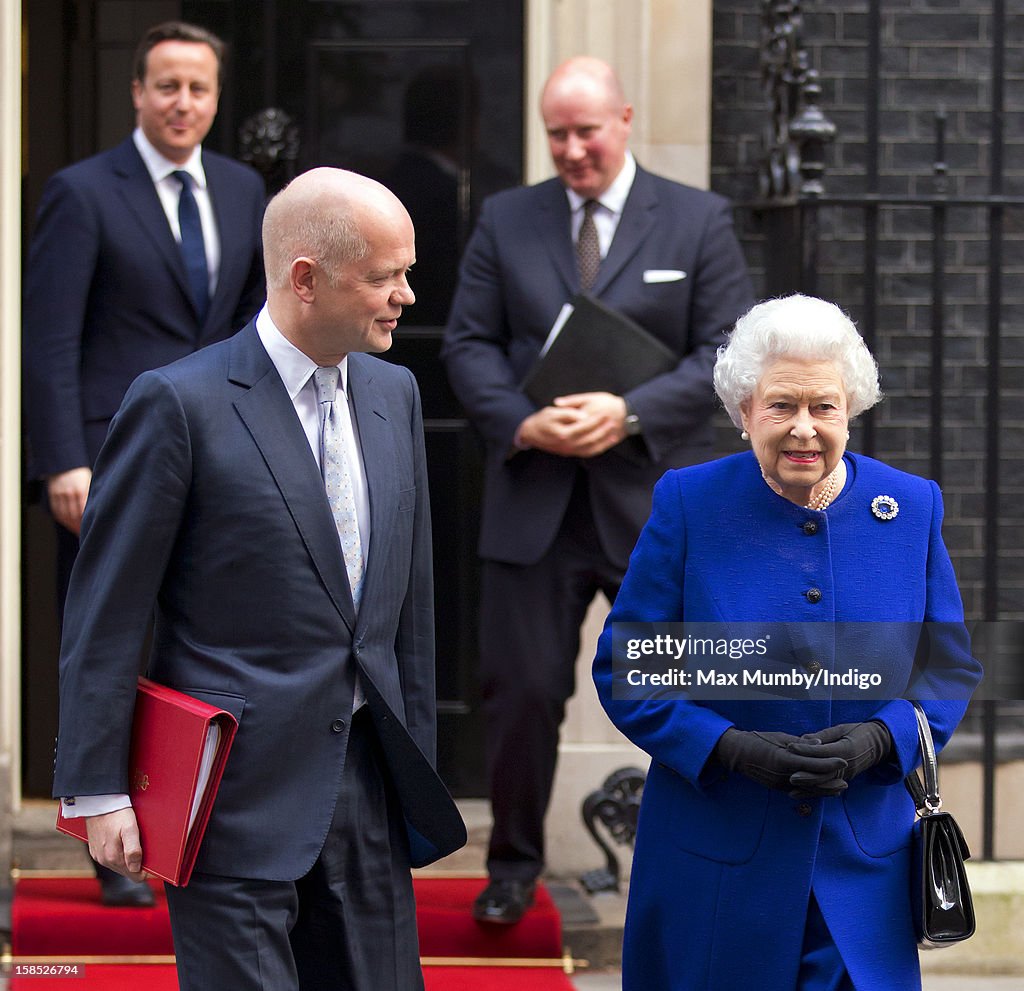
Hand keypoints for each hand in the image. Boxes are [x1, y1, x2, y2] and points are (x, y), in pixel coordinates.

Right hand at [47, 467, 91, 534]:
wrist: (65, 465)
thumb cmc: (81, 474)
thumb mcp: (91, 482)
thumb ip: (93, 495)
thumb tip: (99, 510)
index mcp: (82, 490)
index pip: (84, 511)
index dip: (87, 523)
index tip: (92, 530)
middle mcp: (70, 494)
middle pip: (74, 515)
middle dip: (80, 527)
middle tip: (85, 535)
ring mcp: (60, 495)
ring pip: (65, 515)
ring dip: (71, 526)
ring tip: (77, 532)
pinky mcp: (53, 496)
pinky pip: (56, 511)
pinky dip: (63, 520)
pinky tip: (68, 525)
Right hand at [85, 808, 144, 880]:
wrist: (98, 802)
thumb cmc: (117, 813)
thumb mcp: (130, 828)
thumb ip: (133, 850)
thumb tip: (137, 869)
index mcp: (114, 858)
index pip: (135, 876)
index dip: (146, 871)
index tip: (154, 862)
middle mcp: (104, 860)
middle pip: (128, 871)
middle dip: (138, 864)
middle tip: (147, 849)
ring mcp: (98, 856)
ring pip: (119, 865)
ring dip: (128, 858)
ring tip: (136, 843)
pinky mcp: (95, 850)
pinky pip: (110, 858)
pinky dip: (119, 853)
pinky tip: (124, 842)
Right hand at [517, 392, 626, 457]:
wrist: (530, 434)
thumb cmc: (541, 420)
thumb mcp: (553, 412)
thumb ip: (570, 413)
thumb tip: (585, 416)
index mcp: (564, 434)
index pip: (585, 426)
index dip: (596, 419)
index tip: (605, 413)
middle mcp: (567, 445)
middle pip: (590, 438)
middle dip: (603, 430)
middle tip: (613, 421)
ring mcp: (569, 451)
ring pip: (590, 449)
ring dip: (603, 441)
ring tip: (613, 433)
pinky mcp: (569, 453)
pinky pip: (587, 453)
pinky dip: (597, 449)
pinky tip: (605, 443)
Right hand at [713, 728, 847, 792]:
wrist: (737, 753)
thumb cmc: (758, 740)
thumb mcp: (779, 737)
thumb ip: (801, 742)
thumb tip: (820, 742)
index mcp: (783, 759)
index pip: (812, 763)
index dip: (829, 763)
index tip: (844, 760)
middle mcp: (783, 775)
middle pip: (813, 781)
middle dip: (831, 781)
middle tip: (847, 781)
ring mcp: (779, 784)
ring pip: (807, 789)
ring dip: (824, 789)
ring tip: (839, 788)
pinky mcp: (777, 787)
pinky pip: (799, 790)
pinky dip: (812, 790)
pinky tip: (822, 789)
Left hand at [788, 721, 892, 781]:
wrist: (880, 744)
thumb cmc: (859, 731)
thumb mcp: (842, 728)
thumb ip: (823, 735)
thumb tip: (804, 739)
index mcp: (847, 749)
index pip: (823, 751)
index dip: (806, 750)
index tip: (790, 747)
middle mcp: (847, 765)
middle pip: (825, 773)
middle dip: (807, 776)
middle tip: (790, 777)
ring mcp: (846, 774)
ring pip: (826, 783)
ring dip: (810, 787)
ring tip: (792, 789)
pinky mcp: (844, 779)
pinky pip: (829, 787)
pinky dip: (815, 791)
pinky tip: (802, 794)